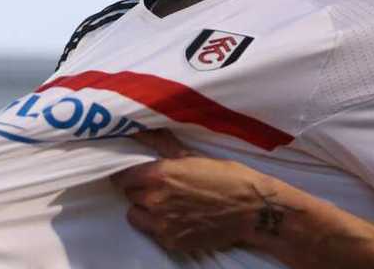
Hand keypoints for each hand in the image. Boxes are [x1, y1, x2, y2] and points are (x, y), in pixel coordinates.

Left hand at [110, 130, 283, 253]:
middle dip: (139, 189)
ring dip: (144, 208)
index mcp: (159, 175)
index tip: (133, 172)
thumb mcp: (193, 156)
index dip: (126, 173)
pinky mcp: (172, 242)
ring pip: (136, 215)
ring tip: (162, 203)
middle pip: (129, 194)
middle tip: (155, 185)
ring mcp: (162, 224)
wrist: (251, 209)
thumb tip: (142, 130)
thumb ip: (163, 144)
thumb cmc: (226, 177)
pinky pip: (152, 232)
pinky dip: (158, 225)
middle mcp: (155, 200)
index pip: (122, 176)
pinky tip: (174, 217)